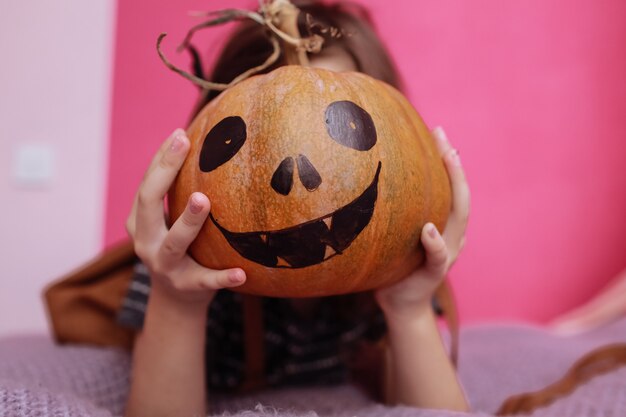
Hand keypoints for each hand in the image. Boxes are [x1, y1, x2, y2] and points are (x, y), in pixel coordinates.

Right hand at [125, 128, 245, 306]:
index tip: (180, 133)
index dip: (161, 158)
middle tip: (184, 145)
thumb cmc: (178, 247)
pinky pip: (206, 281)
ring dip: (187, 221)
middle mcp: (146, 241)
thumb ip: (179, 193)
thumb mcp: (169, 221)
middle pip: (148, 204)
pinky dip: (222, 278)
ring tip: (204, 200)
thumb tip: (207, 144)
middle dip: (164, 173)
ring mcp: (165, 266)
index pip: (146, 184)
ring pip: (173, 243)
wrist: (175, 300)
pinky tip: (241, 273)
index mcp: (140, 222)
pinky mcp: (187, 287)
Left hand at [375, 126, 469, 318]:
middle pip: (460, 195)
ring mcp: (447, 253)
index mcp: (443, 224)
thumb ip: (394, 210)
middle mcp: (451, 235)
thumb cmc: (392, 264)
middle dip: (454, 164)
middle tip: (443, 137)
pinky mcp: (435, 273)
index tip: (437, 132)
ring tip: (449, 159)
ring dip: (456, 188)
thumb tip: (364, 176)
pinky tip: (428, 227)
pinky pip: (438, 256)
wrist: (399, 303)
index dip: (447, 159)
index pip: (450, 187)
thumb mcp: (394, 232)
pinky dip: (435, 242)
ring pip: (458, 218)